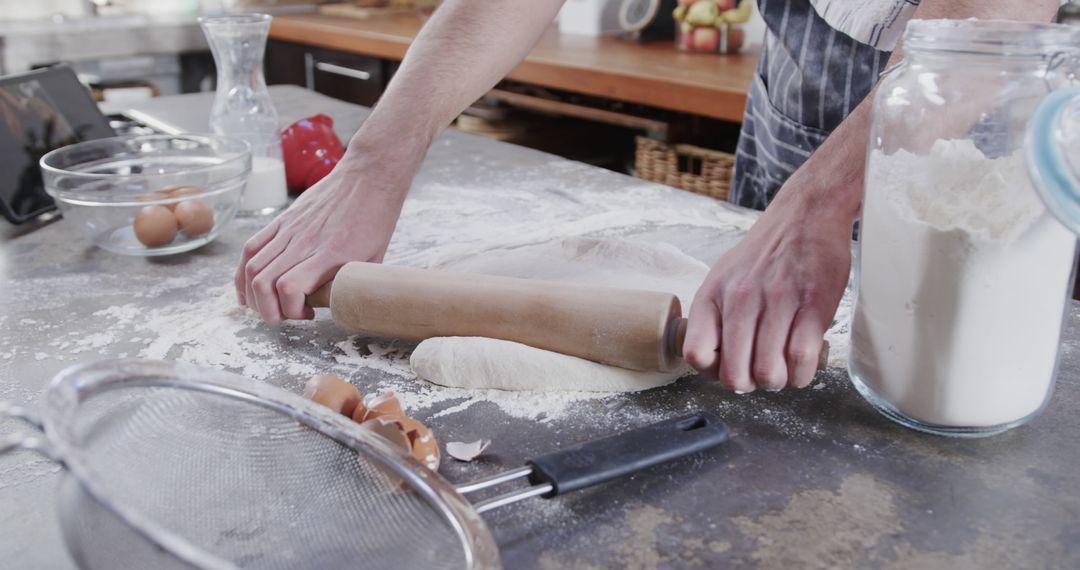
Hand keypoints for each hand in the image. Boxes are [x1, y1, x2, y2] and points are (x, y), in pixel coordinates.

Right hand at [235, 154, 408, 322]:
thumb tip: (332, 306)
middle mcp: (303, 243)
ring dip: (251, 295)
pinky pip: (251, 247)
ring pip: (251, 267)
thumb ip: (350, 282)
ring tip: (265, 307)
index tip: (307, 314)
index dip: (291, 310)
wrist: (368, 177)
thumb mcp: (373, 260)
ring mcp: (289, 230)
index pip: (290, 288)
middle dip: (267, 311)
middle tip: (282, 317)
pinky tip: (247, 288)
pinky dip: (242, 272)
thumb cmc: (376, 219)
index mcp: (329, 255)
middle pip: (263, 282)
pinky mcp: (282, 221)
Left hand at [682, 193, 851, 391]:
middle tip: (759, 376)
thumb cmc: (765, 253)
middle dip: (748, 385)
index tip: (727, 368)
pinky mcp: (813, 306)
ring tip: (782, 370)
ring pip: (768, 373)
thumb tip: (712, 361)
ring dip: (777, 382)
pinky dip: (801, 375)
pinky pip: (801, 360)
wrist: (806, 215)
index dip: (711, 373)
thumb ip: (715, 316)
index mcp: (713, 294)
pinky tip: (801, 366)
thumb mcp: (724, 277)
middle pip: (734, 374)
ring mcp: (777, 303)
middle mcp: (741, 299)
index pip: (696, 354)